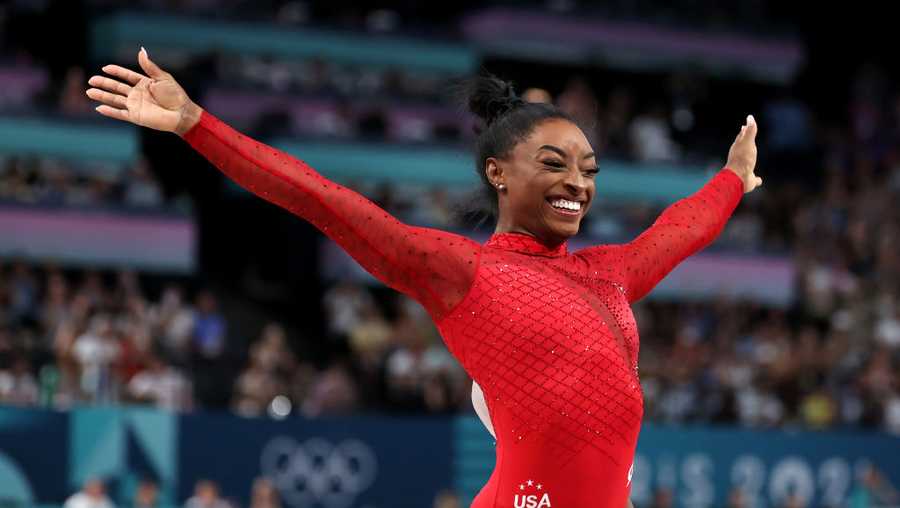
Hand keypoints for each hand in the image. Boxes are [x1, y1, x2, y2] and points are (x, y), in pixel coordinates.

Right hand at [86, 47, 201, 135]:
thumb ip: (149, 66)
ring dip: (102, 96)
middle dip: (104, 83)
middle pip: (117, 87)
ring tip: (89, 92)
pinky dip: (110, 112)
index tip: (105, 68)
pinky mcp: (136, 116)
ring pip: (115, 100)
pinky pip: (120, 114)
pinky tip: (99, 108)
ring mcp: (136, 105)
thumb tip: (141, 50)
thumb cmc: (175, 95)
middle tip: (90, 80)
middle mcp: (138, 94)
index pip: (126, 76)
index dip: (116, 71)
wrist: (181, 113)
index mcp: (144, 83)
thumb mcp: (162, 78)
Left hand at [725, 114, 761, 192]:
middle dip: (744, 143)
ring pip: (747, 163)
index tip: (743, 126)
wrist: (738, 178)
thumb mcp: (748, 142)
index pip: (741, 137)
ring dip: (749, 159)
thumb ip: (750, 131)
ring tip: (752, 157)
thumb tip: (750, 117)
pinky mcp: (748, 180)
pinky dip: (757, 179)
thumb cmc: (742, 159)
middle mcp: (740, 158)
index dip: (743, 132)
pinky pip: (754, 179)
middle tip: (745, 138)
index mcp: (739, 148)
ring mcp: (744, 169)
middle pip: (742, 148)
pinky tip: (759, 180)